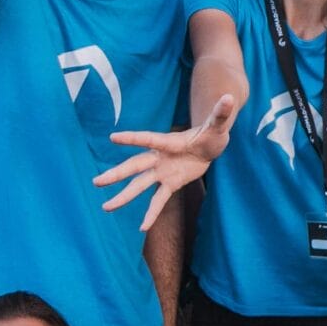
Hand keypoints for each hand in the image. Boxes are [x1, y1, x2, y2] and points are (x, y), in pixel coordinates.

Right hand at [95, 94, 236, 229]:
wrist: (209, 147)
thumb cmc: (211, 133)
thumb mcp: (217, 125)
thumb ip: (220, 114)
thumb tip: (230, 98)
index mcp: (168, 142)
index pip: (148, 139)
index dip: (132, 138)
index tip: (113, 137)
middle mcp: (159, 157)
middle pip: (135, 166)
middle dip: (117, 174)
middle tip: (96, 181)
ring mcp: (162, 171)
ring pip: (139, 185)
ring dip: (124, 196)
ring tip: (106, 207)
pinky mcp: (170, 183)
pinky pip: (158, 200)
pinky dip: (151, 214)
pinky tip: (142, 228)